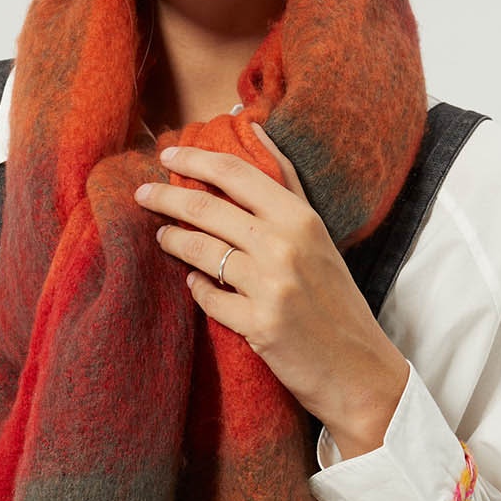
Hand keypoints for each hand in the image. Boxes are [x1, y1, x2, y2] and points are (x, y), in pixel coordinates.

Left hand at [133, 121, 409, 453]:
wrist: (358, 368)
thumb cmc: (335, 300)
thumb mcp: (320, 237)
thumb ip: (288, 186)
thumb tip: (257, 131)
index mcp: (301, 219)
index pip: (236, 173)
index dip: (195, 158)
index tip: (167, 152)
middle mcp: (285, 246)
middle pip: (206, 208)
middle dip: (165, 197)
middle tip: (142, 194)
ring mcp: (270, 286)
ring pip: (200, 251)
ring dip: (173, 241)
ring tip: (163, 237)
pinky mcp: (257, 325)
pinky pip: (207, 296)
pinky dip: (197, 288)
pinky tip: (197, 283)